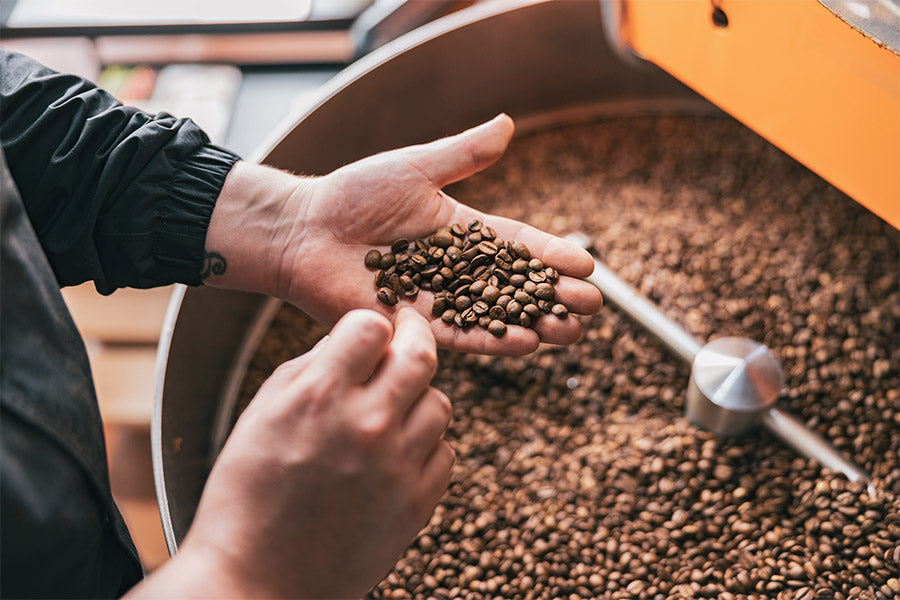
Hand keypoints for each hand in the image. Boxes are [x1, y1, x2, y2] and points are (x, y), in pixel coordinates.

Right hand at [132, 308, 452, 598]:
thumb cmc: (247, 494)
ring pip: (440, 403)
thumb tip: (353, 341)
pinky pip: (444, 453)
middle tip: (409, 337)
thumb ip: (312, 368)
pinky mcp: (417, 505)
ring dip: (419, 397)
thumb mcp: (262, 414)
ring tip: (394, 409)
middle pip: (420, 355)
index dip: (370, 325)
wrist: (255, 579)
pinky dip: (426, 445)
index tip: (372, 331)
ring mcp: (397, 467)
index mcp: (320, 396)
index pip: (372, 326)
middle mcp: (366, 425)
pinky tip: (398, 452)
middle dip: (414, 338)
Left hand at [206, 114, 602, 354]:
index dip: (551, 256)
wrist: (304, 229)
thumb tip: (508, 124)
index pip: (517, 246)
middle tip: (590, 305)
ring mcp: (438, 301)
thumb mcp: (415, 167)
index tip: (587, 264)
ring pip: (496, 317)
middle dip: (555, 297)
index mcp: (462, 233)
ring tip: (570, 329)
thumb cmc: (353, 194)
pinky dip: (493, 341)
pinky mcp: (414, 325)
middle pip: (516, 288)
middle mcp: (456, 271)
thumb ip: (463, 154)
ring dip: (535, 325)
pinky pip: (460, 337)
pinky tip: (526, 342)